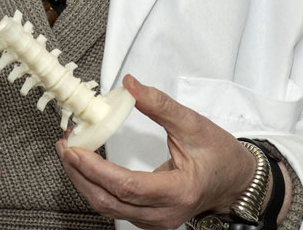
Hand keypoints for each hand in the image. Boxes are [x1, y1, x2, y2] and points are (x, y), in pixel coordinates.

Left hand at [58, 75, 264, 229]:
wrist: (235, 180)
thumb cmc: (220, 155)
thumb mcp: (194, 124)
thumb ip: (160, 105)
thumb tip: (130, 86)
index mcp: (180, 191)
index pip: (128, 185)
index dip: (97, 168)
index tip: (77, 149)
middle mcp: (164, 213)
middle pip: (109, 201)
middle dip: (81, 174)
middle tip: (67, 147)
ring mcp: (155, 221)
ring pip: (108, 207)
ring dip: (85, 181)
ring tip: (72, 154)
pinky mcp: (148, 219)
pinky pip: (115, 206)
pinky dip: (97, 187)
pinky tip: (89, 168)